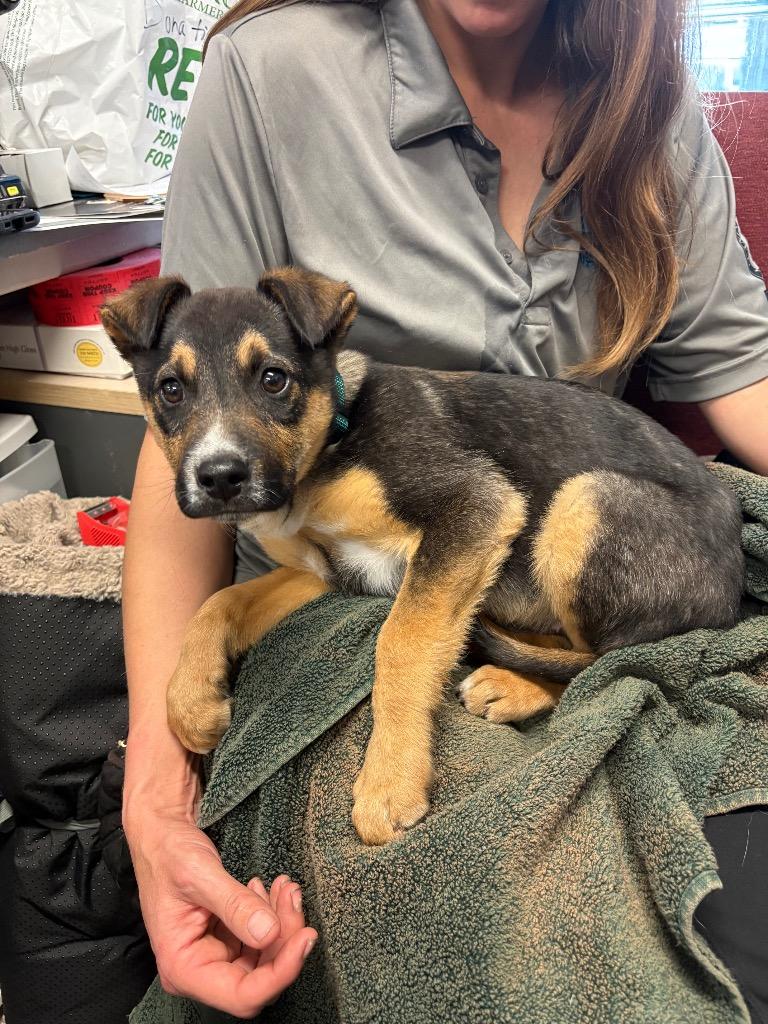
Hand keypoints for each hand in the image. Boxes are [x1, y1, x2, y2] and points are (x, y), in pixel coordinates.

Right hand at [126, 808, 316, 1016]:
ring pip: (264, 958)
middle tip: (292, 898)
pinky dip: (274, 915)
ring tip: (285, 888)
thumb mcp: (200, 874)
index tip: (304, 938)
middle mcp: (198, 970)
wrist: (162, 835)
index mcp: (182, 968)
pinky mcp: (226, 939)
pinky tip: (272, 890)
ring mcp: (214, 955)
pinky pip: (260, 939)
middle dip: (284, 939)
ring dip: (283, 924)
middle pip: (259, 977)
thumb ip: (235, 905)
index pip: (241, 995)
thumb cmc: (168, 853)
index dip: (279, 974)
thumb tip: (269, 932)